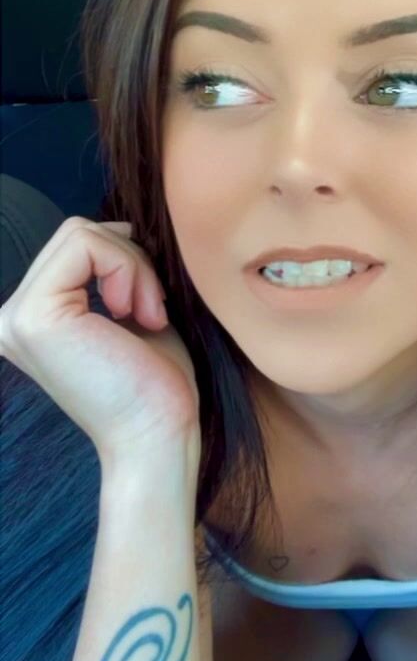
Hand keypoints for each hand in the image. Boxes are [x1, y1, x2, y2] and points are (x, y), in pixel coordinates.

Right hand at [0, 216, 200, 463]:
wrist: (157, 437)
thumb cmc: (154, 383)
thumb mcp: (129, 311)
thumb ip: (113, 270)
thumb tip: (120, 223)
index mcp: (32, 316)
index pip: (75, 242)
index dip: (124, 258)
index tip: (149, 307)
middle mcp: (12, 316)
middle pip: (77, 231)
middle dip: (129, 259)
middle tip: (151, 311)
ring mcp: (17, 316)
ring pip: (82, 232)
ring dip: (133, 266)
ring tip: (146, 315)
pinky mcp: (34, 315)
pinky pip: (87, 243)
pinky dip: (128, 268)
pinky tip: (137, 315)